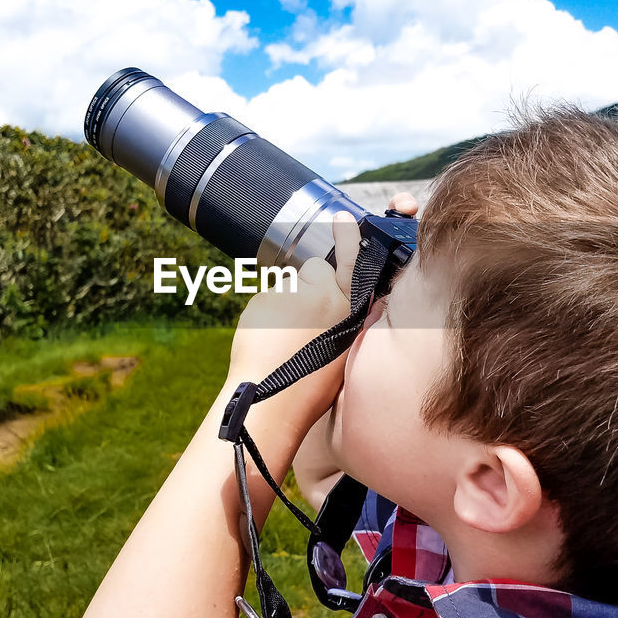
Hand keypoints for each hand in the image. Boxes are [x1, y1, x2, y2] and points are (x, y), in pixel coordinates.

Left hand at [226, 211, 360, 429]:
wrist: (273, 400)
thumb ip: (344, 319)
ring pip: (286, 286)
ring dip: (283, 306)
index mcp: (351, 310)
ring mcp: (295, 294)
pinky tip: (265, 342)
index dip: (349, 237)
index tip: (341, 217)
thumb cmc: (310, 385)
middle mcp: (327, 296)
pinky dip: (263, 316)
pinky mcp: (267, 297)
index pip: (354, 262)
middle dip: (306, 286)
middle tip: (296, 323)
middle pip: (314, 270)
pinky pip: (265, 299)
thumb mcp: (344, 350)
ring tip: (280, 342)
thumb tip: (332, 302)